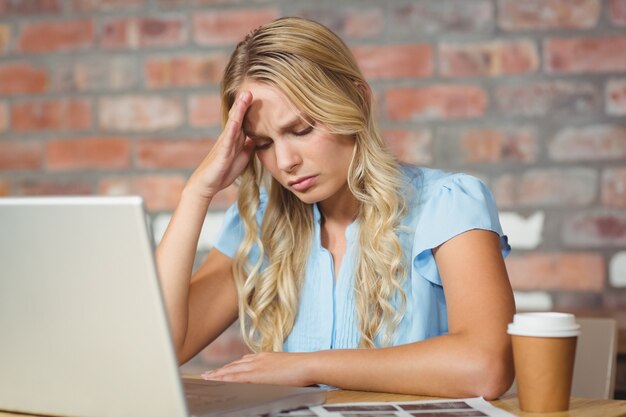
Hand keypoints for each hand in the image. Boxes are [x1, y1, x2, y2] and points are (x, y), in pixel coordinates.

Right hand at [186, 91, 254, 200]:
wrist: (207, 185)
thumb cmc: (223, 171)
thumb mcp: (243, 158)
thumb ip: (249, 146)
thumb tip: (259, 137)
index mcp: (235, 138)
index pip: (244, 120)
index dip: (250, 108)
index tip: (259, 96)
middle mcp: (228, 138)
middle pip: (238, 116)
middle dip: (244, 103)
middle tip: (251, 88)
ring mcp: (224, 144)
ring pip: (233, 123)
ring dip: (239, 110)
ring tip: (245, 96)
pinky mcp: (222, 153)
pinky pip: (228, 140)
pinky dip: (232, 129)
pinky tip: (236, 121)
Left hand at [201, 352, 315, 385]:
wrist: (308, 364)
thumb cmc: (302, 367)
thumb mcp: (284, 366)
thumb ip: (274, 369)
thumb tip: (269, 375)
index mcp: (264, 357)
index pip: (243, 361)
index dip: (230, 366)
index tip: (222, 369)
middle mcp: (258, 359)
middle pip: (234, 365)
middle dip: (220, 370)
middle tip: (207, 374)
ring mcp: (256, 365)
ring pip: (232, 370)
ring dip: (218, 374)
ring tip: (207, 378)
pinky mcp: (257, 374)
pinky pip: (236, 377)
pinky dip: (225, 378)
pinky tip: (218, 381)